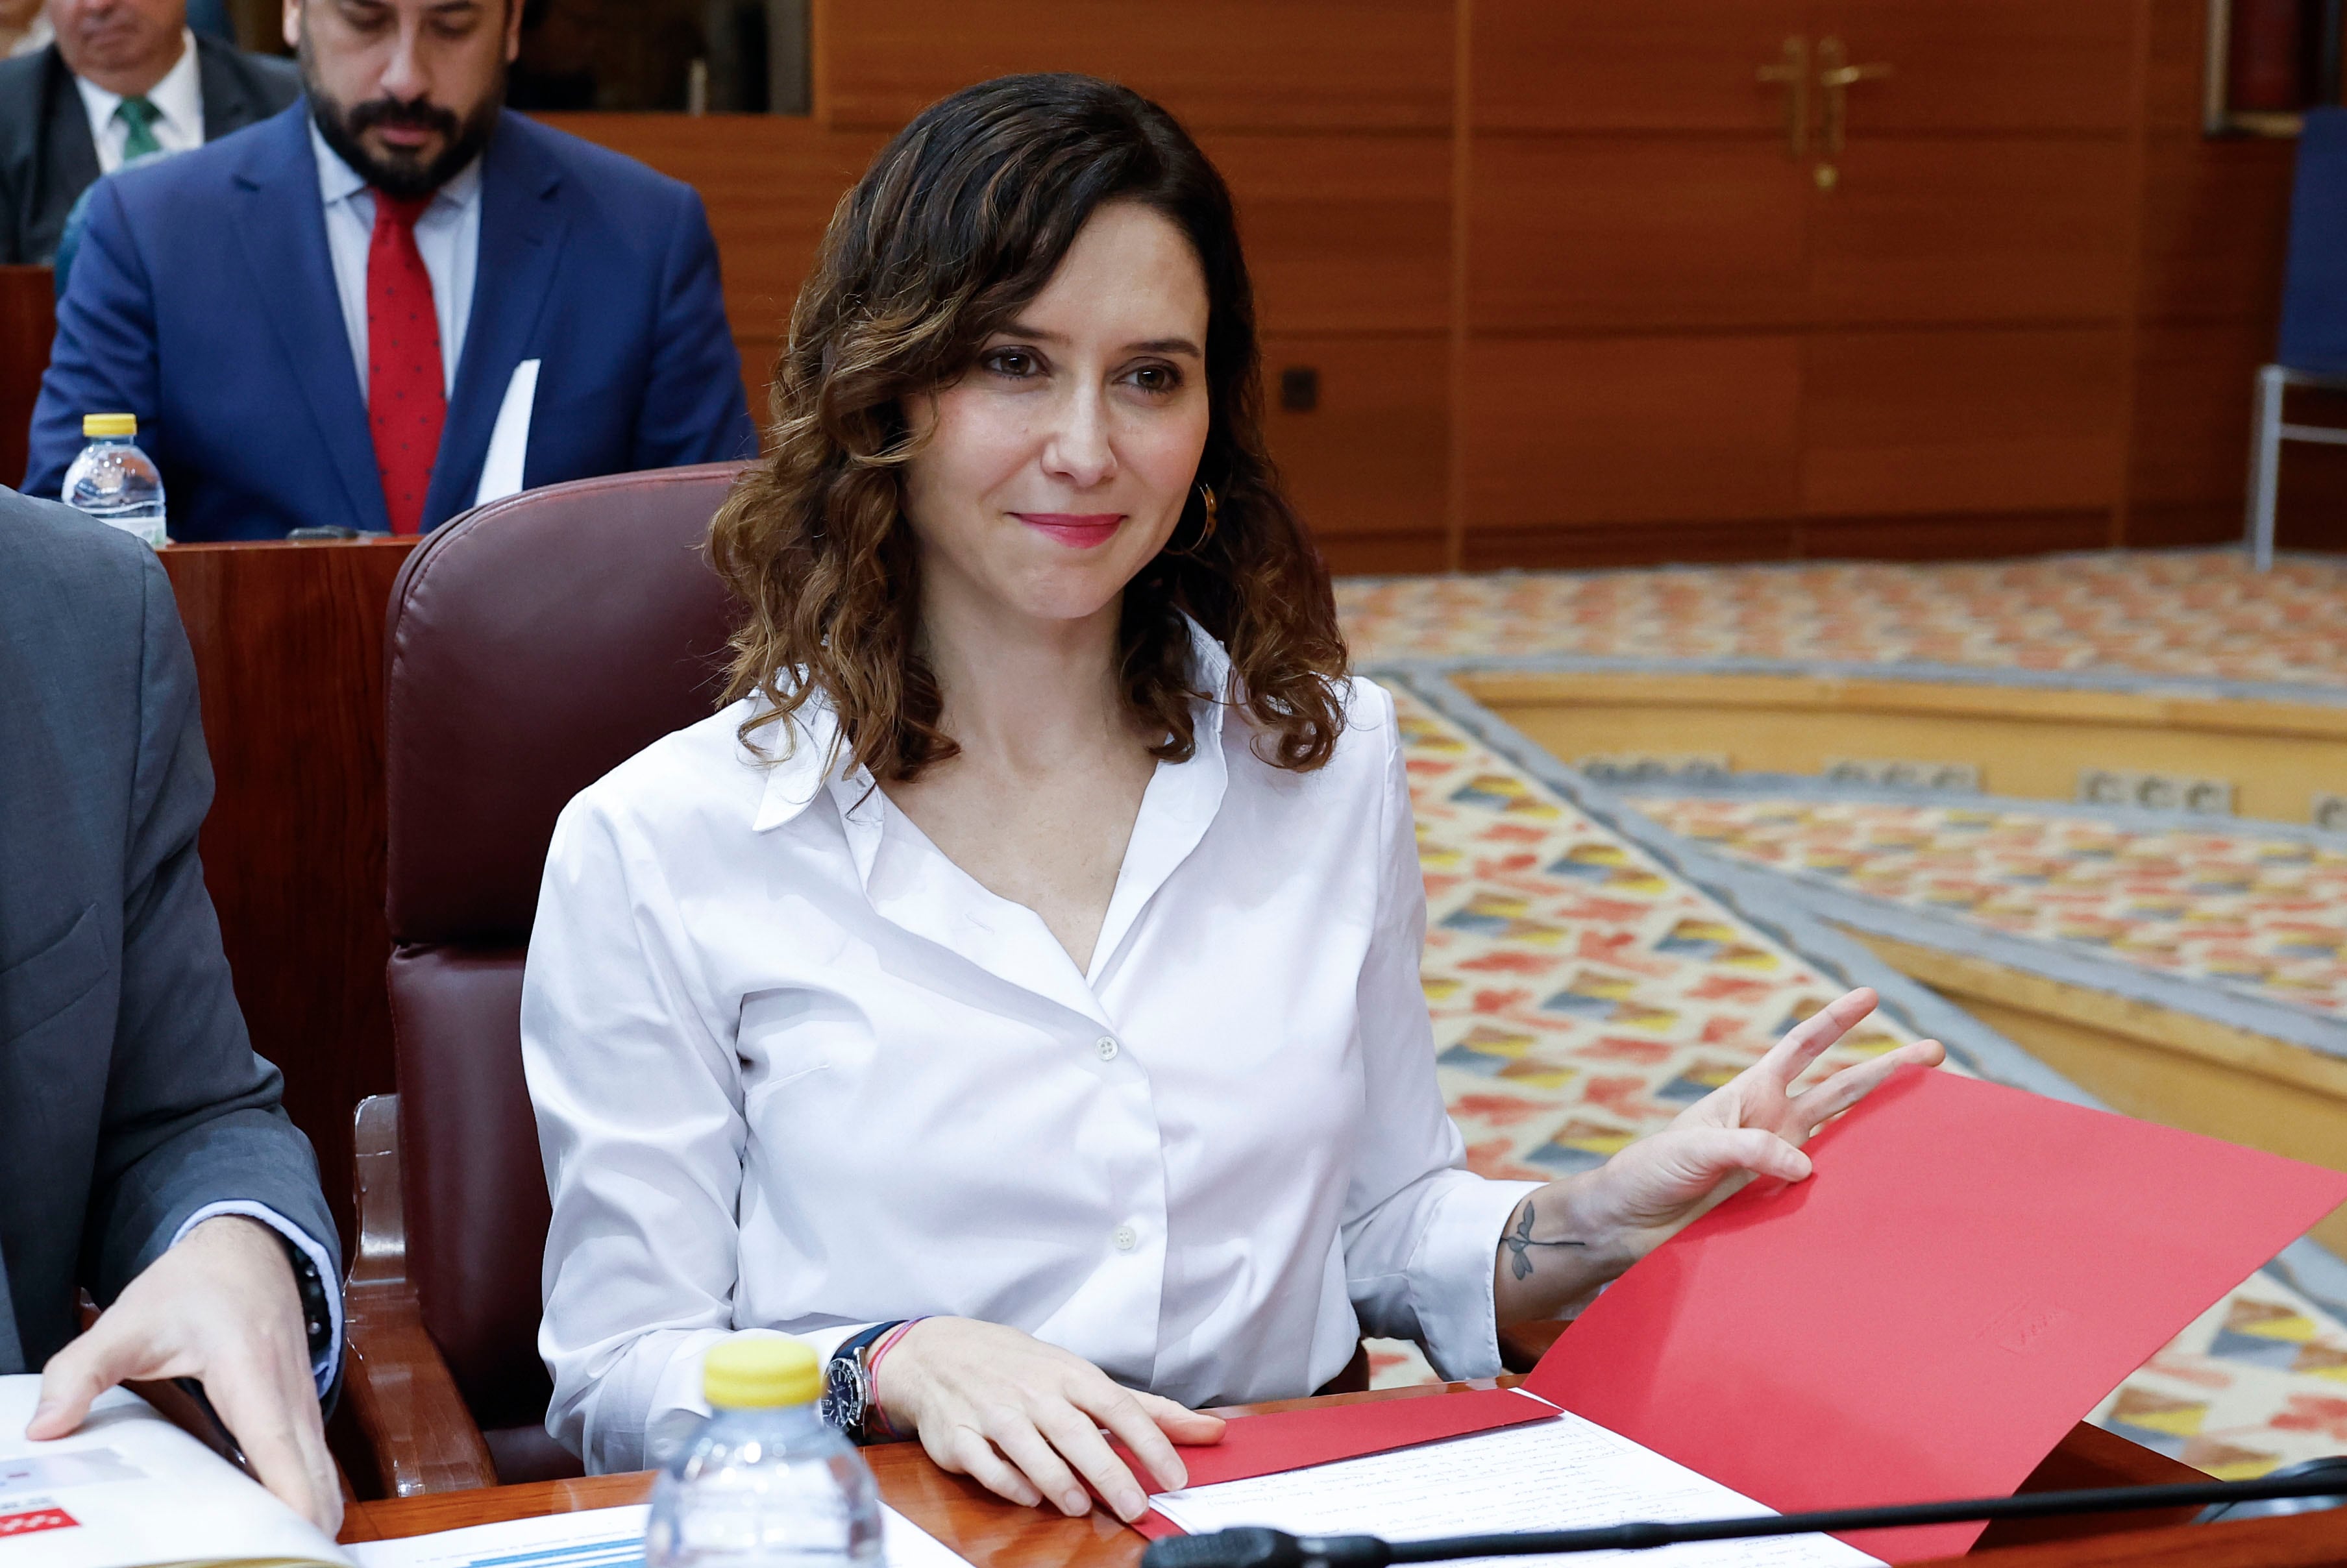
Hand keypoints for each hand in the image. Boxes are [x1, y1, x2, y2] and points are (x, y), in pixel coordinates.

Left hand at [27, 1216, 338, 1534]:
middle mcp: (290, 1393)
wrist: (245, 1245)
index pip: (282, 1452)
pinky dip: (305, 1493)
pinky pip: (314, 1461)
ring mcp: (303, 1400)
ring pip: (324, 1473)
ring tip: (274, 1553)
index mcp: (251, 1375)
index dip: (293, 1502)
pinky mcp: (301, 1407)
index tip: (291, 1544)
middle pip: (318, 1477)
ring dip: (308, 1514)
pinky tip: (276, 1521)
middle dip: (305, 1528)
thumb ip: (82, 1372)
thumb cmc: (192, 1283)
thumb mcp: (128, 1320)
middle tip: (272, 1559)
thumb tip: (45, 1429)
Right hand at [878, 1317, 1223, 1523]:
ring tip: (1081, 1506)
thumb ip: (1147, 1409)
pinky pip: (986, 1463)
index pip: (1118, 1406)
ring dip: (1057, 1479)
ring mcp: (995, 1414)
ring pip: (1029, 1449)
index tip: (1176, 1475)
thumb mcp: (1083, 1377)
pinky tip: (1030, 1496)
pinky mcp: (961, 1438)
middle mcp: (1035, 1394)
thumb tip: (1212, 1430)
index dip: (1150, 1442)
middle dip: (1108, 1470)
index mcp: (1070, 1375)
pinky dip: (1009, 1481)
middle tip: (1136, 1506)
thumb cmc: (1024, 1369)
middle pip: (1077, 1432)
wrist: (941, 1354)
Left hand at [1583, 986, 1944, 1248]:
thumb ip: (1749, 1148)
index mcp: (1751, 1094)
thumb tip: (1806, 1167)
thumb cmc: (1651, 1172)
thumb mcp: (1694, 1148)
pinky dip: (1855, 1189)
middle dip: (1888, 1068)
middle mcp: (1774, 1123)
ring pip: (1846, 1138)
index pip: (1802, 1048)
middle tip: (1936, 1051)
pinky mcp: (1780, 1203)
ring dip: (1884, 1129)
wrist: (1628, 1223)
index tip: (1871, 995)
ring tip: (1931, 1121)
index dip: (1836, 1021)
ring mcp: (1781, 1163)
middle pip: (1843, 1089)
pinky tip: (1890, 1191)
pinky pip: (1828, 1191)